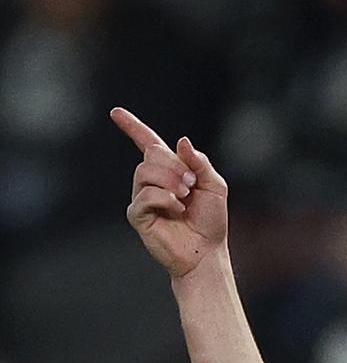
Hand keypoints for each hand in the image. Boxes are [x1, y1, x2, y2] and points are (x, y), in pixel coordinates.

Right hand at [112, 107, 228, 276]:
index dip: (132, 127)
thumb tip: (181, 141)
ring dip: (171, 182)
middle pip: (151, 155)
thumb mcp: (214, 185)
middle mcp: (151, 181)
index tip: (115, 112)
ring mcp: (142, 197)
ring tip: (185, 198)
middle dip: (175, 167)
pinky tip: (176, 210)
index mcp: (169, 170)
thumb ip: (199, 162)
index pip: (147, 143)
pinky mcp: (138, 215)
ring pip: (145, 172)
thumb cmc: (210, 219)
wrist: (207, 250)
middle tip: (191, 186)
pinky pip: (145, 195)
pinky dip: (165, 199)